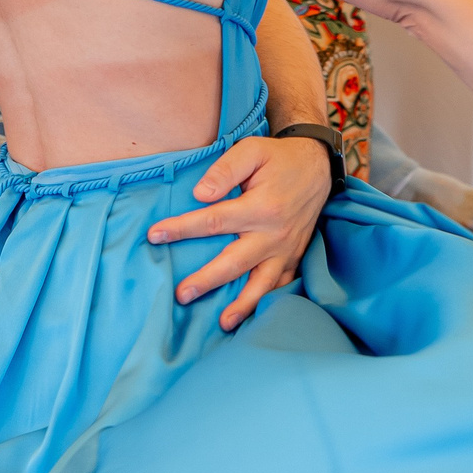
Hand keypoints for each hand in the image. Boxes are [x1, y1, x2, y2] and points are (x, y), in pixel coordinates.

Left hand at [146, 134, 331, 331]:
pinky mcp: (293, 256)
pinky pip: (281, 284)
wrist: (317, 167)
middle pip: (234, 262)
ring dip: (243, 305)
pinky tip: (252, 315)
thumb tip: (200, 195)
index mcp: (260, 206)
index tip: (155, 235)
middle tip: (182, 295)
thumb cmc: (279, 158)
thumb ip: (225, 169)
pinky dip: (267, 301)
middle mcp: (273, 233)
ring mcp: (286, 249)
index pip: (214, 221)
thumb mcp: (253, 150)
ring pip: (262, 282)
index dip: (182, 229)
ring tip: (223, 322)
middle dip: (207, 280)